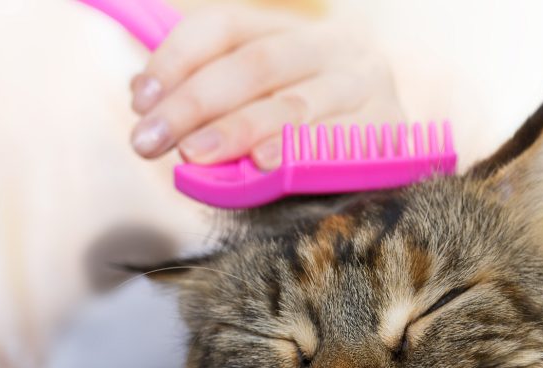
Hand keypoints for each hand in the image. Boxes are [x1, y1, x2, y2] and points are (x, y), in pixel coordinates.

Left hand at [128, 4, 404, 169]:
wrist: (403, 140)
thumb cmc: (315, 123)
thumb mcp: (267, 94)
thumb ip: (210, 92)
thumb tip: (144, 95)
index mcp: (292, 30)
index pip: (225, 27)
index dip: (177, 58)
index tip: (140, 100)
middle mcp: (331, 48)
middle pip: (254, 65)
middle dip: (193, 102)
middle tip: (147, 141)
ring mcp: (362, 88)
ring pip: (293, 104)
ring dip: (237, 130)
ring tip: (192, 156)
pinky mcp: (385, 132)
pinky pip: (333, 144)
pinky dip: (295, 154)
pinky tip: (264, 166)